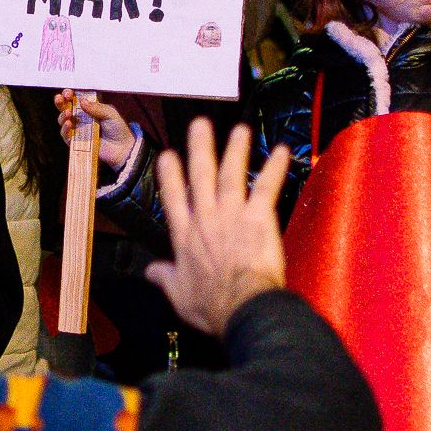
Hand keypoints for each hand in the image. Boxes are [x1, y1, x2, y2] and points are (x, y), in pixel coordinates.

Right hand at [54, 89, 136, 169]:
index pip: (75, 99)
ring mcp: (77, 130)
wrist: (122, 148)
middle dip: (60, 102)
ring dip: (62, 116)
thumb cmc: (118, 129)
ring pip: (63, 121)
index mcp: (89, 108)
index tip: (67, 93)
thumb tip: (82, 101)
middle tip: (59, 98)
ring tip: (67, 113)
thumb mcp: (110, 113)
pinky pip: (66, 135)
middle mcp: (81, 118)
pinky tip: (68, 124)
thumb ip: (96, 107)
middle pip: (65, 108)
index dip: (69, 94)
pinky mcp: (76, 142)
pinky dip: (64, 129)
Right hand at [143, 118, 291, 334]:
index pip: (174, 198)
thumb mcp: (179, 295)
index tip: (168, 155)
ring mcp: (232, 214)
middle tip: (201, 124)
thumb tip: (150, 271)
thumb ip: (165, 278)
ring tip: (239, 129)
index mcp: (185, 236)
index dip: (170, 175)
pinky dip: (274, 168)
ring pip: (231, 175)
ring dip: (235, 150)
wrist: (242, 307)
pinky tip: (280, 150)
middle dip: (200, 148)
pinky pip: (266, 187)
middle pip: (201, 176)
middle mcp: (206, 218)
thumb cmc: (211, 306)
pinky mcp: (259, 217)